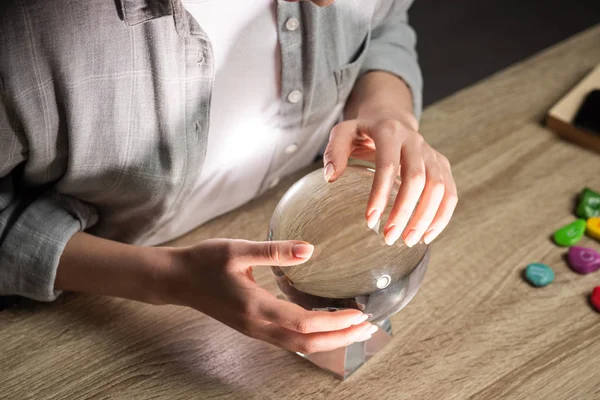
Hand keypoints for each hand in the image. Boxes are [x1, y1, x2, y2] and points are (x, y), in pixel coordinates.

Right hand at [163, 239, 376, 353]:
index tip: (360, 313)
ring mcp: (255, 331)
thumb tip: (310, 249)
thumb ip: (274, 251)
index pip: (304, 322)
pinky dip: (313, 338)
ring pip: (299, 346)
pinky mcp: (254, 329)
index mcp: (255, 306)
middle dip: (341, 339)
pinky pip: (289, 342)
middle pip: (307, 343)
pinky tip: (326, 327)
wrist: (178, 279)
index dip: (335, 321)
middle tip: (369, 329)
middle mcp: (257, 326)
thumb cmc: (205, 261)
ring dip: (330, 341)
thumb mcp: (237, 249)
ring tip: (355, 331)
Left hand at [323, 118, 457, 246]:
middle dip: (404, 211)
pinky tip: (427, 236)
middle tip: (389, 237)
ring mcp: (432, 153)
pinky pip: (450, 193)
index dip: (381, 194)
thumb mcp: (343, 134)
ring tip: (407, 241)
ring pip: (438, 188)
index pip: (388, 165)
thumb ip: (334, 151)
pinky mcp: (442, 165)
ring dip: (425, 218)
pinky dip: (441, 216)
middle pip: (417, 179)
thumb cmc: (362, 133)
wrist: (391, 120)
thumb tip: (331, 177)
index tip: (370, 220)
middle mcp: (415, 141)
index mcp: (389, 131)